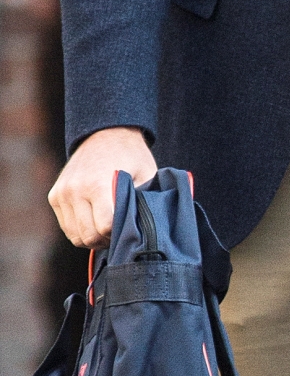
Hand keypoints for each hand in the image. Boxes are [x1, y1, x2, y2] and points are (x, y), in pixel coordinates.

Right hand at [48, 127, 157, 247]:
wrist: (105, 134)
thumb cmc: (132, 157)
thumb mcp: (147, 176)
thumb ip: (144, 203)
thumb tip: (149, 230)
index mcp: (98, 185)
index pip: (105, 227)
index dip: (119, 234)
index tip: (129, 228)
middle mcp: (75, 190)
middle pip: (89, 236)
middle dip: (106, 240)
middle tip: (119, 233)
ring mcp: (62, 193)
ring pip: (75, 236)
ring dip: (93, 237)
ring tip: (108, 229)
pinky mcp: (55, 195)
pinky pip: (66, 226)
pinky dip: (80, 229)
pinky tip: (95, 221)